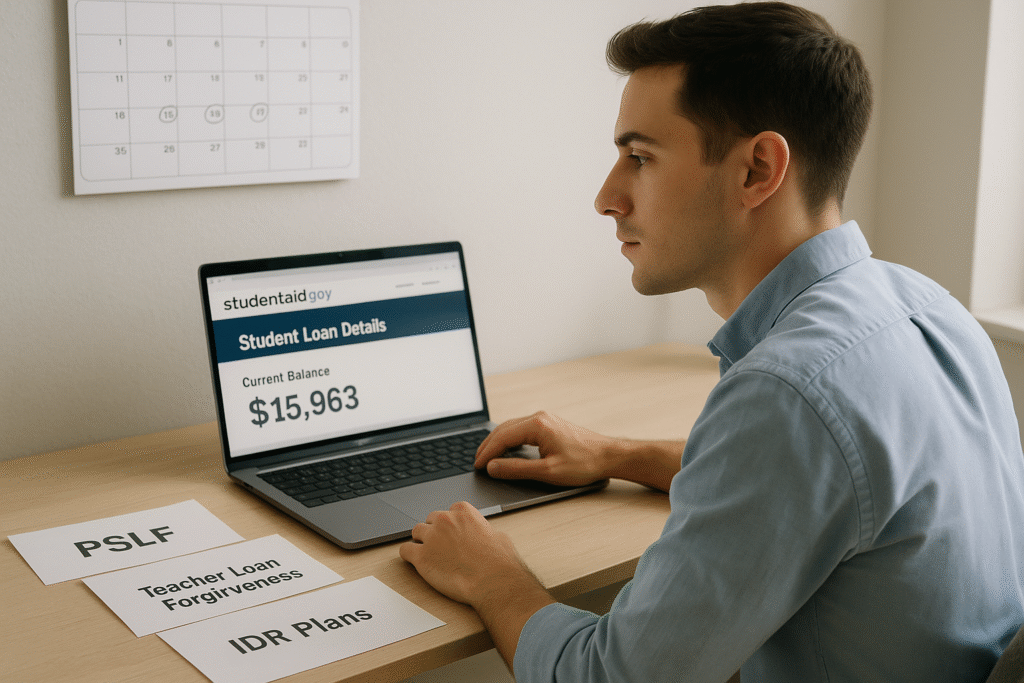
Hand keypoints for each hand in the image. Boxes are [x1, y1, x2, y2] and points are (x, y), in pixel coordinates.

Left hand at [399, 502, 555, 668]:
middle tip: (442, 548)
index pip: (448, 512)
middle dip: (435, 533)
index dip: (450, 525)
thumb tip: (480, 534)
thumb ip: (480, 530)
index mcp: (463, 512)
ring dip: (422, 542)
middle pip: (430, 520)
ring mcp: (431, 538)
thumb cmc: (499, 561)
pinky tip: (415, 562)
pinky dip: (409, 555)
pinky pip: (405, 550)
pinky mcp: (421, 557)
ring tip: (430, 555)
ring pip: (416, 532)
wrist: (493, 581)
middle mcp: (444, 520)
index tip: (453, 535)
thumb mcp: (496, 534)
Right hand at [475, 411, 612, 486]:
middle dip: (488, 446)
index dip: (487, 453)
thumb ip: (517, 469)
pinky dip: (509, 439)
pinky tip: (507, 449)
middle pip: (504, 429)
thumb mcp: (548, 471)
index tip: (478, 466)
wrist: (608, 455)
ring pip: (512, 427)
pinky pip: (522, 429)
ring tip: (487, 457)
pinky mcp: (550, 425)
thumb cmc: (583, 463)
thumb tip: (493, 467)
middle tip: (477, 462)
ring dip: (498, 441)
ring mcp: (545, 419)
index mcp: (537, 425)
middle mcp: (539, 418)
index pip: (502, 437)